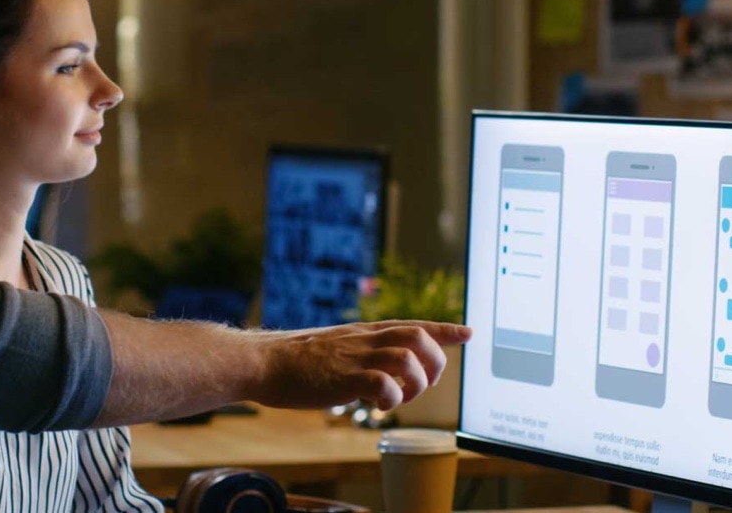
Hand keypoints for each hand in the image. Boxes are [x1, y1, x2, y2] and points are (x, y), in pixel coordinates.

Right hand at [252, 320, 471, 411]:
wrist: (263, 362)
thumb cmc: (294, 360)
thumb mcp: (334, 347)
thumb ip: (358, 353)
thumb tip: (376, 370)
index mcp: (363, 333)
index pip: (413, 324)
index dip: (444, 329)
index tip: (468, 333)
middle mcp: (364, 341)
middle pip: (418, 337)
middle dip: (435, 361)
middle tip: (425, 383)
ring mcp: (355, 358)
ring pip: (407, 359)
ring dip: (415, 383)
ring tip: (401, 398)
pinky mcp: (344, 378)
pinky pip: (383, 385)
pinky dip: (391, 399)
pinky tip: (378, 407)